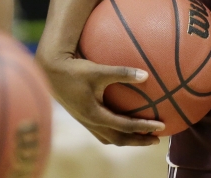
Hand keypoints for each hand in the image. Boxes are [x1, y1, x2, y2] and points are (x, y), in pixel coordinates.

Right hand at [37, 49, 165, 145]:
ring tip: (143, 135)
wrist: (50, 72)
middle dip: (138, 141)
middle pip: (118, 139)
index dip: (144, 128)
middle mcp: (90, 122)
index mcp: (95, 115)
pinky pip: (102, 131)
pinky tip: (123, 124)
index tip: (161, 127)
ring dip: (127, 138)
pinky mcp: (83, 116)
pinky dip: (116, 132)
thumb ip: (122, 73)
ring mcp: (85, 121)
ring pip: (109, 138)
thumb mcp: (99, 70)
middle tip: (157, 140)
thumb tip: (146, 75)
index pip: (125, 126)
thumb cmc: (75, 70)